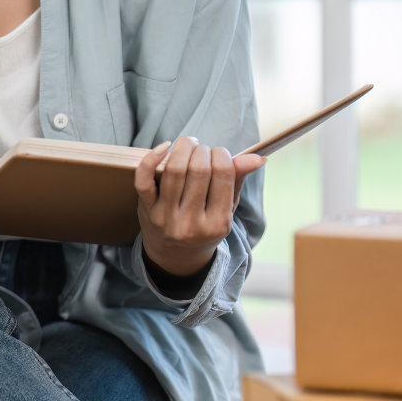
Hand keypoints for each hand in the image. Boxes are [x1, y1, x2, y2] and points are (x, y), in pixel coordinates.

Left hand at [134, 137, 264, 277]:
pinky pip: (144, 179)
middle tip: (202, 149)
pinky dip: (150, 158)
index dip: (222, 155)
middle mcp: (191, 223)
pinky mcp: (146, 210)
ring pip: (173, 170)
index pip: (222, 175)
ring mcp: (166, 217)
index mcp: (218, 224)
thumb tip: (258, 157)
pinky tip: (165, 148)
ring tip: (188, 144)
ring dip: (182, 148)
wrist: (175, 256)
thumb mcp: (227, 210)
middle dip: (202, 150)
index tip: (219, 153)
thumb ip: (237, 181)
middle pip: (198, 170)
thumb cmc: (205, 227)